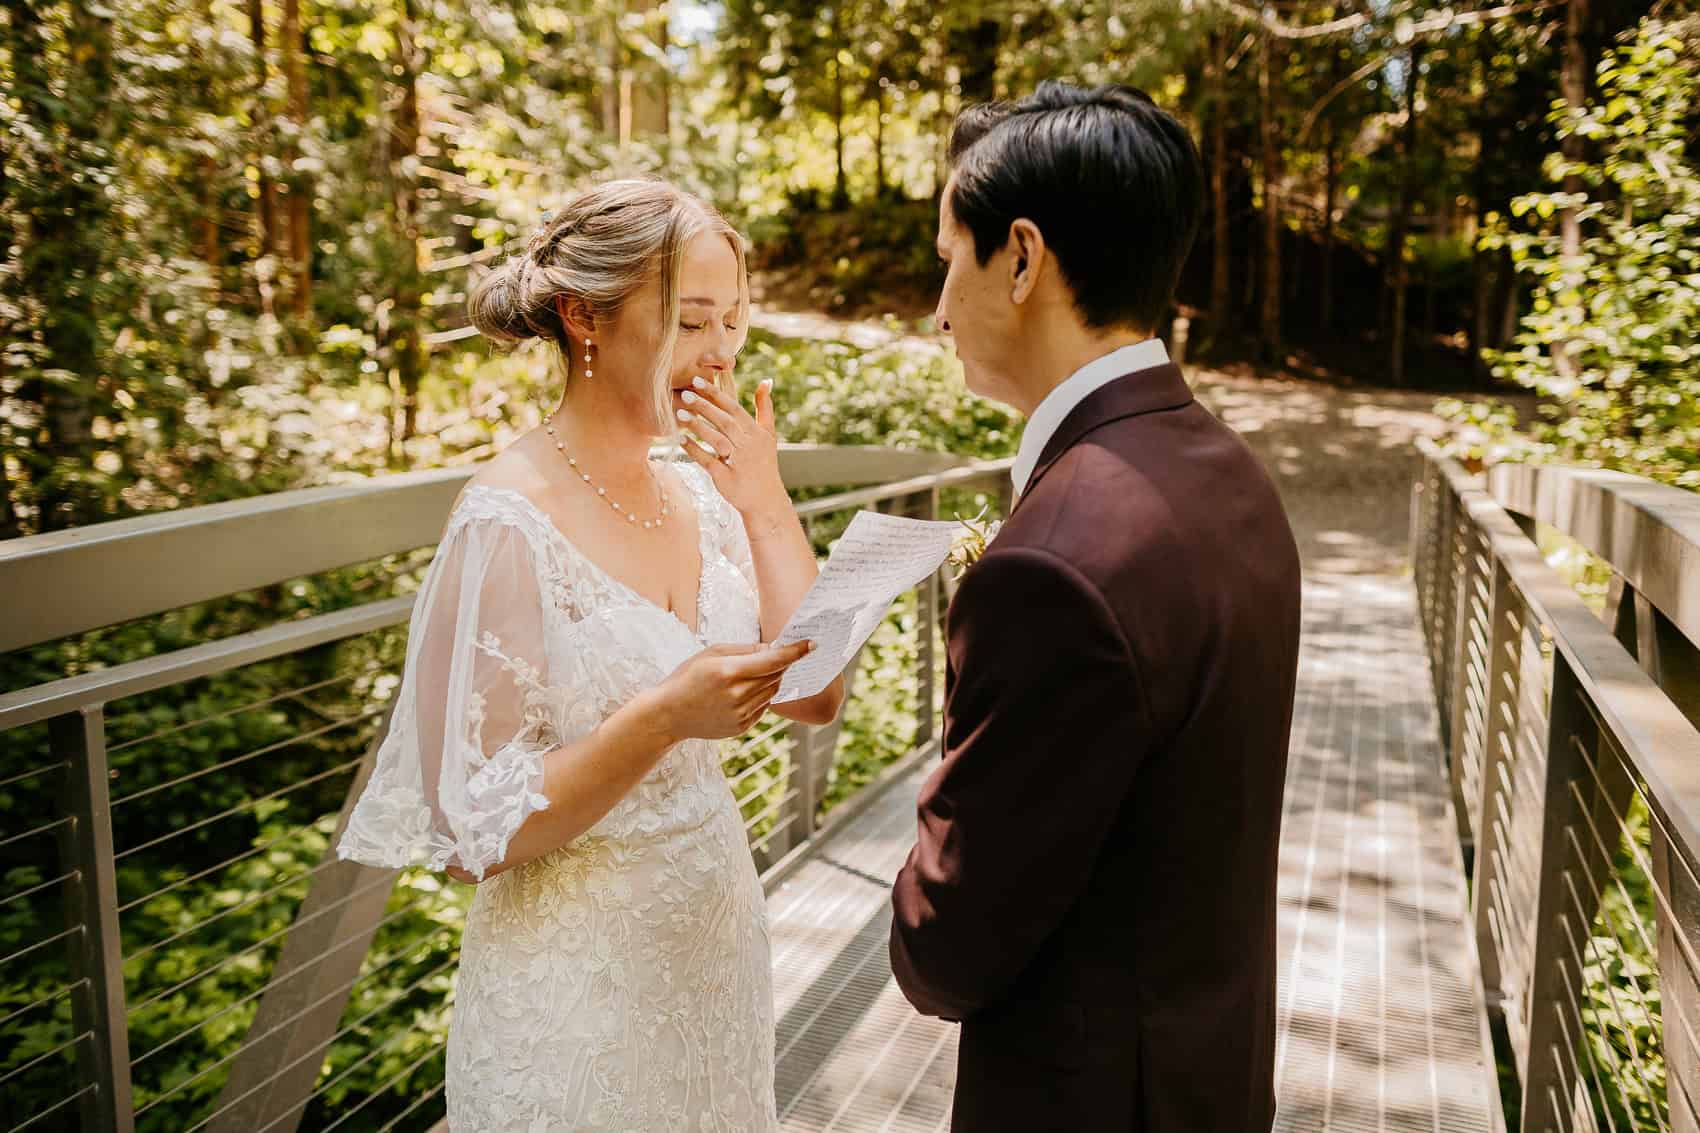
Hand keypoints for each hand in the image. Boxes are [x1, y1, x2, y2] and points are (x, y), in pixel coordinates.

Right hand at [654, 639, 814, 741]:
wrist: (668, 714)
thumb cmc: (688, 677)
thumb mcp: (712, 653)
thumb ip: (745, 650)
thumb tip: (773, 648)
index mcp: (729, 671)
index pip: (773, 660)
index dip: (795, 651)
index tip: (812, 644)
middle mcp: (738, 695)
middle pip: (776, 675)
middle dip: (779, 664)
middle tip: (771, 656)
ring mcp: (741, 714)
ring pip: (772, 692)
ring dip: (770, 680)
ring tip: (748, 675)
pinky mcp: (742, 727)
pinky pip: (763, 707)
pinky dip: (760, 696)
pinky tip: (740, 693)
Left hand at [675, 377, 787, 516]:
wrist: (765, 499)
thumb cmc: (764, 463)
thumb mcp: (769, 434)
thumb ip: (765, 407)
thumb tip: (766, 380)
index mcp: (756, 433)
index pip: (734, 408)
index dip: (716, 394)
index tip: (698, 381)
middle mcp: (748, 446)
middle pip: (724, 421)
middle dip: (704, 406)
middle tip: (684, 393)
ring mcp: (738, 463)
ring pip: (717, 439)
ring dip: (698, 426)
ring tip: (679, 413)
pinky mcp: (726, 479)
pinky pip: (708, 462)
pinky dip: (695, 450)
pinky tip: (681, 440)